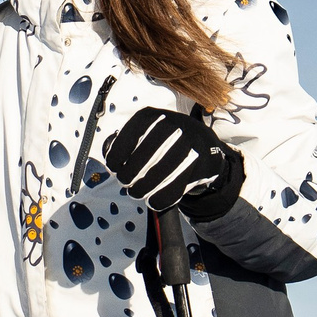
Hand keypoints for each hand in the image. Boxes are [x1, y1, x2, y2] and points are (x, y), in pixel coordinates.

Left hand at [101, 106, 242, 219]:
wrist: (205, 149)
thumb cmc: (166, 144)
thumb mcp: (145, 134)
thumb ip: (125, 143)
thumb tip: (110, 159)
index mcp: (153, 115)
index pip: (129, 136)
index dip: (116, 156)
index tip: (114, 169)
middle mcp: (173, 124)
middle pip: (144, 155)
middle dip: (129, 175)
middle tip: (126, 184)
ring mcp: (191, 142)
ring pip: (161, 171)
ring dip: (144, 188)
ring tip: (137, 193)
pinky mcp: (203, 161)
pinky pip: (178, 185)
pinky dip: (162, 197)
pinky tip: (154, 200)